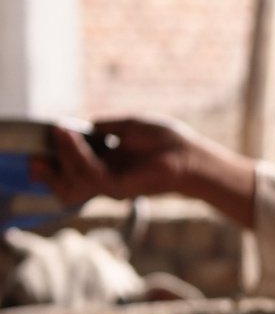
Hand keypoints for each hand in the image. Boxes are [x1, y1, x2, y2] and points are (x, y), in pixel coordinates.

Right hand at [33, 117, 256, 227]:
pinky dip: (77, 154)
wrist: (192, 156)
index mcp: (107, 166)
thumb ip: (102, 126)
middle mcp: (106, 179)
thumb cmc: (167, 140)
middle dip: (49, 166)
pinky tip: (72, 137)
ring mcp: (111, 186)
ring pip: (73, 176)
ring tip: (62, 132)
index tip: (43, 143)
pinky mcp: (119, 189)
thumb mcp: (128, 126)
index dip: (53, 161)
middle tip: (46, 144)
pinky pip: (89, 173)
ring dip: (64, 152)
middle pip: (66, 182)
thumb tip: (78, 125)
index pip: (72, 170)